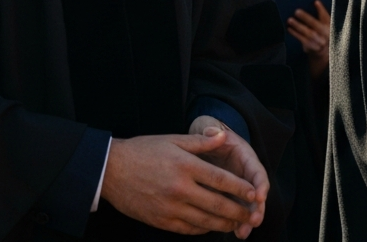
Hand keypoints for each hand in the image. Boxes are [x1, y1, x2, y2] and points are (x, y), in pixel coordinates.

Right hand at [101, 130, 261, 234]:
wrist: (112, 170)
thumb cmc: (144, 150)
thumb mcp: (173, 140)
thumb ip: (201, 141)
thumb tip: (225, 137)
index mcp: (185, 166)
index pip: (220, 179)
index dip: (239, 187)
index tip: (254, 192)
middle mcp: (179, 188)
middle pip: (216, 204)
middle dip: (237, 211)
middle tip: (252, 215)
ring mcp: (170, 207)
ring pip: (204, 221)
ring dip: (223, 224)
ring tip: (236, 224)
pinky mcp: (161, 221)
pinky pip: (188, 229)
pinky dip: (203, 229)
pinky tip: (211, 226)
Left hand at [188, 116, 268, 238]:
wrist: (209, 145)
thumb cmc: (213, 138)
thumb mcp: (214, 132)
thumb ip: (213, 133)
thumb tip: (214, 131)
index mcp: (246, 158)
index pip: (257, 171)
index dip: (260, 184)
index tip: (259, 196)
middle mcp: (247, 175)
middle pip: (256, 194)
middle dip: (257, 208)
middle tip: (254, 221)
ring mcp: (240, 188)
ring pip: (248, 206)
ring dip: (247, 220)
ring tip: (243, 233)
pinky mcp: (232, 198)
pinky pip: (237, 211)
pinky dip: (237, 223)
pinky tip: (235, 233)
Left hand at [287, 0, 330, 77]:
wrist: (325, 53)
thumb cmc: (323, 34)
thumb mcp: (325, 25)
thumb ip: (321, 15)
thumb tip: (314, 2)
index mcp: (330, 26)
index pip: (326, 17)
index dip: (321, 10)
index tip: (315, 2)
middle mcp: (326, 34)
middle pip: (316, 25)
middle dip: (306, 18)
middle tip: (297, 11)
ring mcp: (319, 42)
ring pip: (308, 33)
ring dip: (298, 26)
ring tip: (290, 19)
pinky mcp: (312, 47)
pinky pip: (302, 39)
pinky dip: (295, 33)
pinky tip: (289, 28)